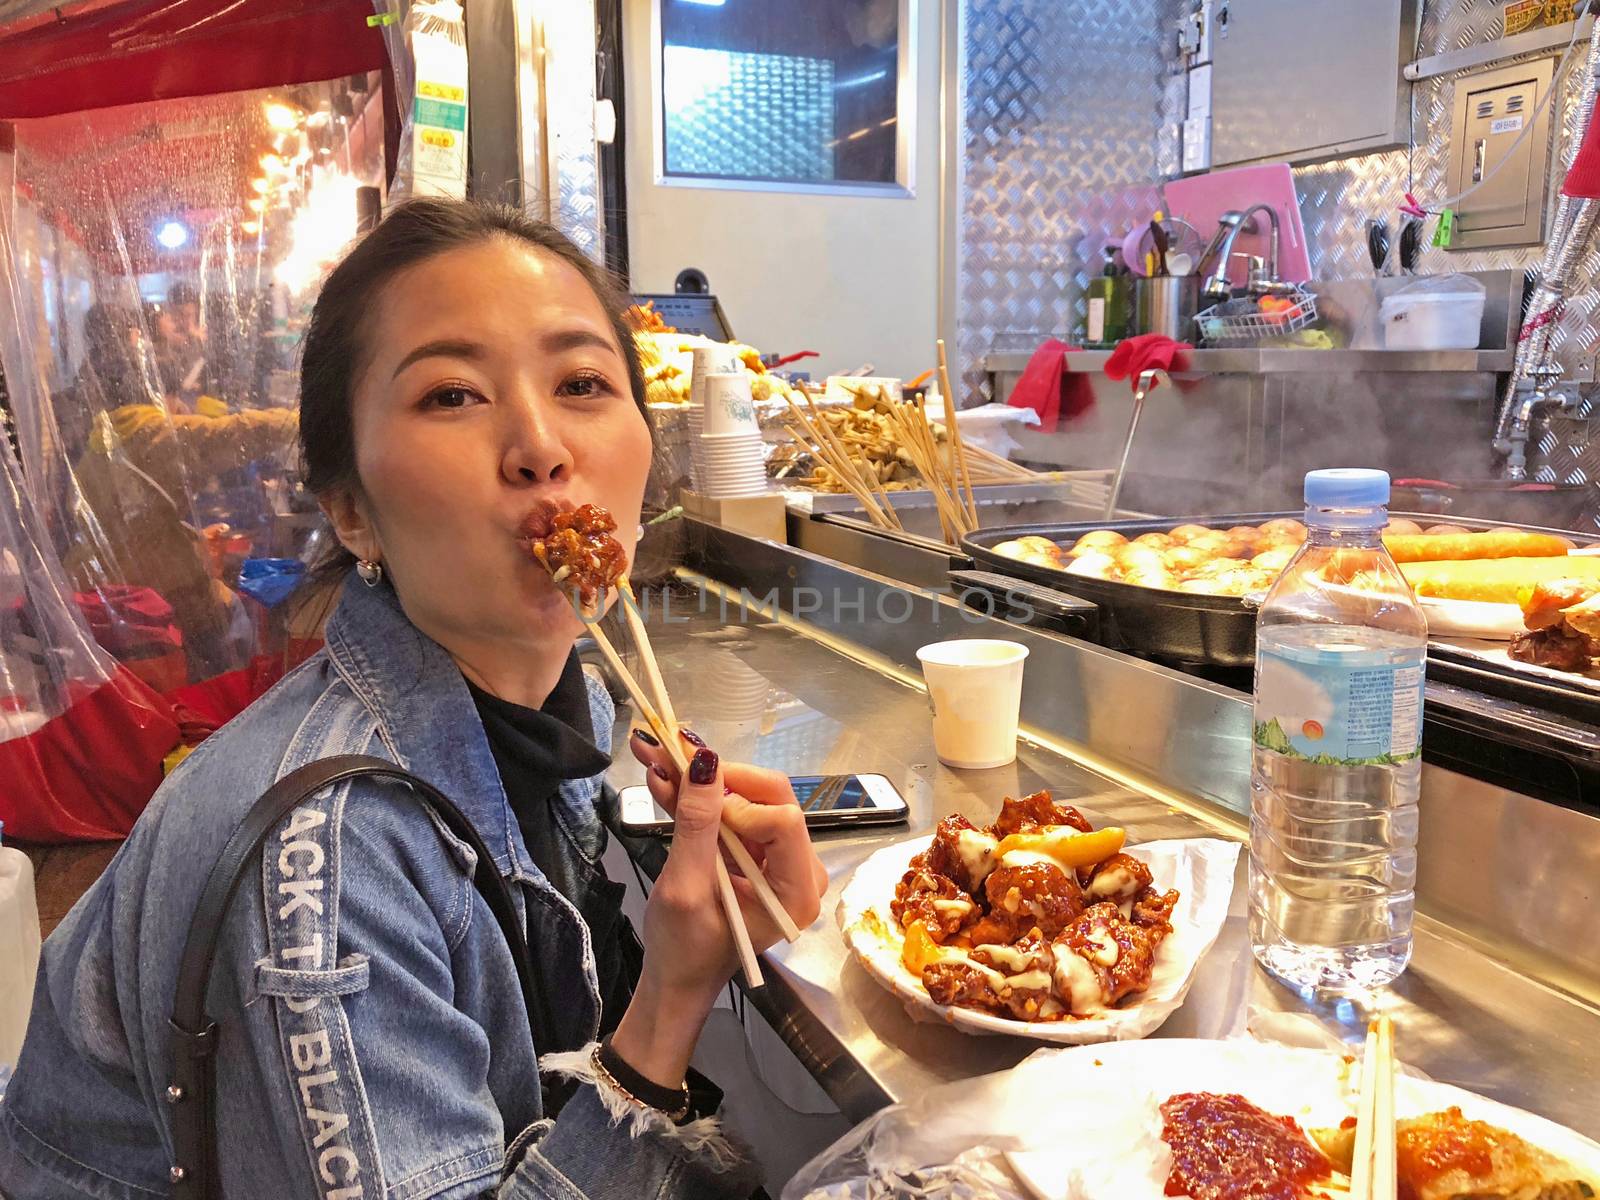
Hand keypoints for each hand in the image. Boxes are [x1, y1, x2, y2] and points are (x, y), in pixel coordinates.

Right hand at [609, 729, 826, 1087]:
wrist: (677, 979)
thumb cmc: (684, 949)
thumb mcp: (686, 887)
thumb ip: (697, 825)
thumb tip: (704, 761)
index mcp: (795, 890)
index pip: (783, 819)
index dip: (740, 803)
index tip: (696, 805)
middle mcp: (800, 869)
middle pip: (770, 798)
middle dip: (718, 776)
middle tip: (669, 756)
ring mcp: (779, 860)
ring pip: (747, 799)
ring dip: (701, 781)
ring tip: (655, 757)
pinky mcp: (757, 854)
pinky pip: (734, 814)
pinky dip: (700, 799)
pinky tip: (665, 782)